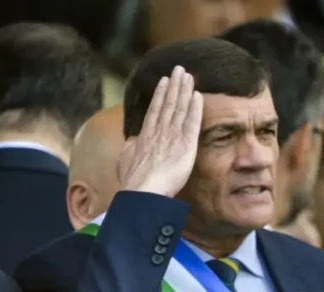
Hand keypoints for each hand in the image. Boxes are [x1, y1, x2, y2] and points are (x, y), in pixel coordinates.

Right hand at [118, 65, 202, 196]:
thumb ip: (131, 147)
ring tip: (188, 75)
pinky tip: (198, 95)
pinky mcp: (186, 144)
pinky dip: (195, 108)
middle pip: (168, 104)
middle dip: (174, 85)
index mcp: (145, 136)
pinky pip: (192, 122)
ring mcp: (173, 137)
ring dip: (185, 90)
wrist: (144, 190)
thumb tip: (132, 140)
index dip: (160, 94)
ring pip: (180, 108)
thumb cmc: (133, 180)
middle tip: (179, 69)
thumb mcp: (126, 160)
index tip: (164, 81)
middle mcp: (159, 132)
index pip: (155, 110)